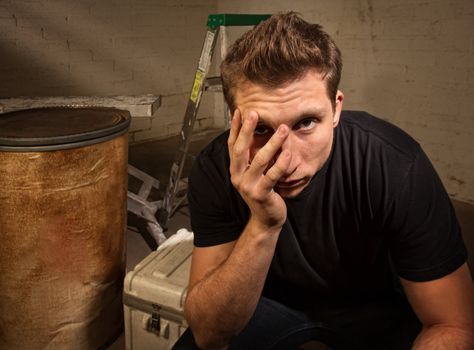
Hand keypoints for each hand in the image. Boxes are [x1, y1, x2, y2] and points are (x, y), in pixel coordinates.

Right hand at [228, 109, 291, 231]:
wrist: (266, 219)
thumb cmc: (262, 193)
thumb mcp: (253, 174)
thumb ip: (252, 157)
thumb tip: (253, 135)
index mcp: (235, 170)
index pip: (233, 145)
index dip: (235, 128)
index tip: (239, 111)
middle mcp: (238, 177)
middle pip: (241, 149)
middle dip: (247, 130)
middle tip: (254, 113)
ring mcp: (248, 186)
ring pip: (260, 160)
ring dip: (272, 143)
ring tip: (283, 129)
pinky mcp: (261, 194)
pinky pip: (272, 176)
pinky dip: (281, 164)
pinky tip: (288, 152)